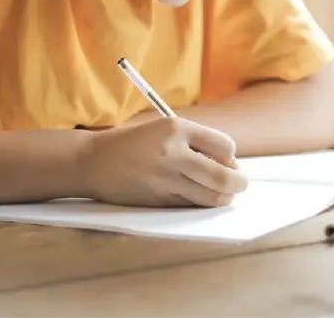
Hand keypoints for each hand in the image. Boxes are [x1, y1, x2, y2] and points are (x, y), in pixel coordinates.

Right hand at [77, 118, 248, 207]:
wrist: (93, 161)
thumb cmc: (132, 143)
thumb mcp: (162, 129)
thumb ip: (195, 142)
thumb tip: (229, 165)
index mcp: (175, 128)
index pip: (224, 145)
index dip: (231, 156)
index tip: (227, 160)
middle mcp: (173, 153)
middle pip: (224, 177)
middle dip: (239, 183)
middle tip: (239, 183)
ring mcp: (166, 179)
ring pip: (212, 196)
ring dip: (223, 197)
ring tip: (221, 192)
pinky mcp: (159, 199)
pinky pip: (192, 205)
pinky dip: (201, 203)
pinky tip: (196, 196)